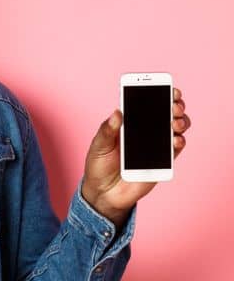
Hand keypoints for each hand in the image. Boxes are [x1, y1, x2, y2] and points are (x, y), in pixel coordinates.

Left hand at [80, 87, 190, 226]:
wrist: (104, 193)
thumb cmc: (99, 165)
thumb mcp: (98, 146)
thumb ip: (107, 130)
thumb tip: (117, 112)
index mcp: (130, 123)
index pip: (148, 103)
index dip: (160, 93)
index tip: (168, 87)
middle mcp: (146, 131)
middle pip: (168, 113)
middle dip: (175, 106)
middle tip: (174, 106)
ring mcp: (156, 145)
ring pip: (176, 129)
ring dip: (181, 122)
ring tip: (175, 123)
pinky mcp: (162, 161)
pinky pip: (175, 149)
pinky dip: (179, 142)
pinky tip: (175, 140)